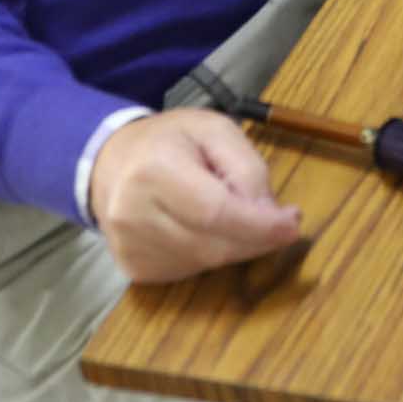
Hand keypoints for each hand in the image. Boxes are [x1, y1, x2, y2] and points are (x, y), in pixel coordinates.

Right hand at [89, 109, 301, 282]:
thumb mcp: (215, 130)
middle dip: (257, 238)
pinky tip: (210, 231)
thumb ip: (246, 167)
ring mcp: (130, 247)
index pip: (214, 211)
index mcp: (155, 170)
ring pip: (205, 263)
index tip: (292, 226)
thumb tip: (269, 214)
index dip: (258, 225)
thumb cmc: (170, 140)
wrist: (110, 163)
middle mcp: (134, 215)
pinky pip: (189, 271)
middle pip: (213, 244)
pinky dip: (212, 255)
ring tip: (241, 218)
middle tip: (282, 223)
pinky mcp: (133, 269)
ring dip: (237, 247)